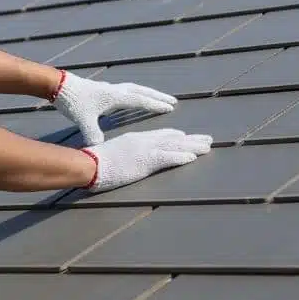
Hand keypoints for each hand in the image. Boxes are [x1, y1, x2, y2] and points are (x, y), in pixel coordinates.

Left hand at [51, 70, 176, 144]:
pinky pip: (126, 90)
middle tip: (173, 101)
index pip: (140, 100)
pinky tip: (134, 99)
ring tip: (158, 98)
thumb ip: (93, 133)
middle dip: (157, 97)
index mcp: (114, 97)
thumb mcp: (83, 120)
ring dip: (148, 93)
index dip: (155, 105)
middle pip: (142, 91)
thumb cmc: (73, 102)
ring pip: (134, 89)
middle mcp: (115, 90)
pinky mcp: (103, 89)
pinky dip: (135, 94)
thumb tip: (100, 148)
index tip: (170, 108)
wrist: (59, 86)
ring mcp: (109, 88)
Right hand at [81, 129, 212, 192]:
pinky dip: (181, 157)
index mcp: (135, 139)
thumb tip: (126, 161)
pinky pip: (168, 158)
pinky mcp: (146, 161)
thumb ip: (123, 155)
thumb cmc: (95, 162)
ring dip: (193, 147)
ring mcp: (145, 150)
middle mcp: (143, 141)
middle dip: (191, 140)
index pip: (160, 135)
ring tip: (208, 146)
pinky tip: (194, 158)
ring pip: (175, 147)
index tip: (188, 137)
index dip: (176, 137)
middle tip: (208, 140)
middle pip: (172, 139)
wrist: (90, 164)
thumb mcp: (113, 155)